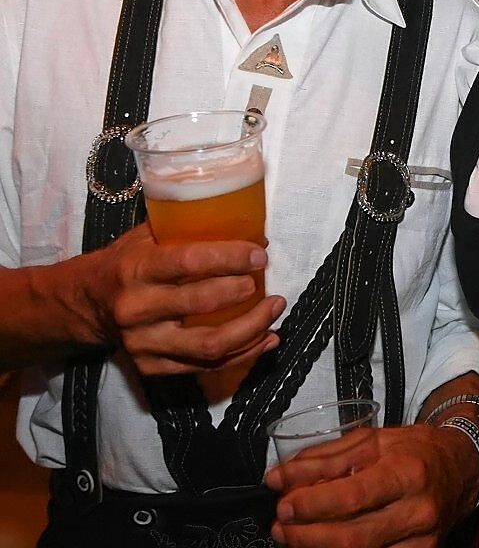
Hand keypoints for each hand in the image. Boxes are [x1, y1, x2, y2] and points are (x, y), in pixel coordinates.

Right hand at [102, 223, 283, 374]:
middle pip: (201, 305)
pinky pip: (206, 367)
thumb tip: (250, 229)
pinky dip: (243, 355)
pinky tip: (267, 340)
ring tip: (275, 311)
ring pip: (209, 345)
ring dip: (252, 330)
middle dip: (243, 293)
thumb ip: (187, 230)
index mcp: (136, 269)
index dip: (229, 258)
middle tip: (268, 285)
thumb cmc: (127, 262)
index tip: (259, 255)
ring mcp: (144, 343)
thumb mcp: (146, 237)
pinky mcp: (152, 367)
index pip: (188, 262)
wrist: (86, 303)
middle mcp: (137, 308)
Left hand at [266, 423, 478, 546]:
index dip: (312, 504)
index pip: (352, 496)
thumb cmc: (413, 451)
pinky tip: (324, 545)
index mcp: (407, 472)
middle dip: (306, 536)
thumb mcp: (372, 440)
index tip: (284, 503)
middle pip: (351, 537)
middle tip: (281, 526)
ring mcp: (421, 539)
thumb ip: (324, 459)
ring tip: (295, 536)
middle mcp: (417, 509)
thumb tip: (280, 477)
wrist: (459, 468)